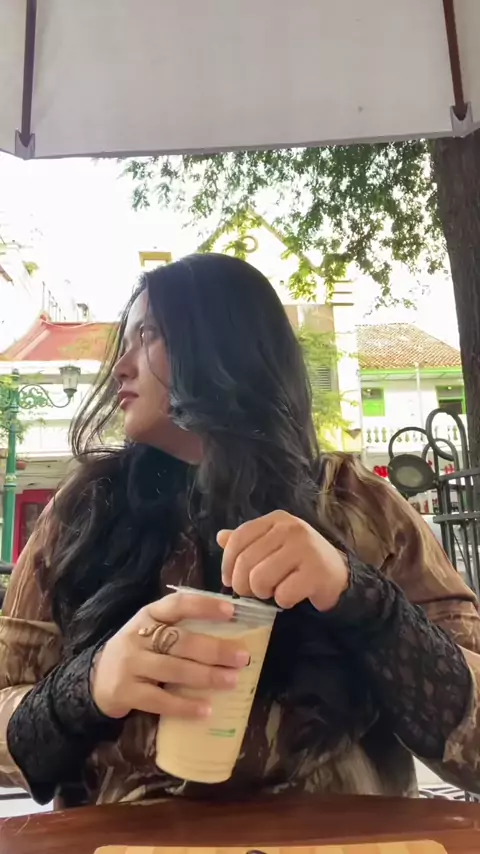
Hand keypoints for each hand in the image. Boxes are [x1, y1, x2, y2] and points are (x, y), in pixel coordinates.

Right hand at [92, 592, 249, 719]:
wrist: (95, 679)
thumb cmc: (138, 652)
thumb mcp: (151, 632)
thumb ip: (180, 629)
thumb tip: (230, 634)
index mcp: (148, 615)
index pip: (177, 604)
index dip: (204, 606)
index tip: (231, 611)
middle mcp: (138, 637)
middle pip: (180, 641)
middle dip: (214, 649)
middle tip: (241, 657)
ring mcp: (130, 665)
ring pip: (174, 670)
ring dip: (206, 676)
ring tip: (231, 681)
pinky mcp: (126, 692)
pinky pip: (160, 700)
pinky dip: (185, 706)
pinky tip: (205, 710)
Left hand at [218, 511, 348, 610]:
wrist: (338, 575)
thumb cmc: (299, 561)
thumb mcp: (272, 546)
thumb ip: (248, 542)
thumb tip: (220, 536)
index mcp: (276, 519)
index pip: (238, 538)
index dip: (227, 563)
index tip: (228, 580)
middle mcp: (291, 528)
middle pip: (246, 561)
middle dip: (244, 585)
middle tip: (254, 592)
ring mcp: (305, 548)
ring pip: (260, 579)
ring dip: (263, 593)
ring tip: (273, 592)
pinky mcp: (316, 572)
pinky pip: (283, 594)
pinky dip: (283, 601)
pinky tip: (292, 597)